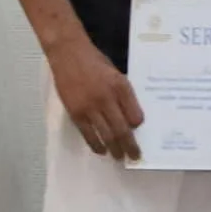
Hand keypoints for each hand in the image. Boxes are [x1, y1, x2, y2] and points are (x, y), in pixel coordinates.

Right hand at [49, 34, 142, 163]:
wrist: (69, 54)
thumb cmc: (96, 63)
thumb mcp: (117, 75)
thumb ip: (125, 95)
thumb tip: (132, 117)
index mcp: (121, 87)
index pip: (135, 115)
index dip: (138, 129)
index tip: (142, 136)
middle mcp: (107, 98)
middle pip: (121, 129)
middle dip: (130, 146)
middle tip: (135, 157)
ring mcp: (90, 107)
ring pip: (105, 134)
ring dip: (113, 149)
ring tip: (120, 158)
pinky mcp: (74, 112)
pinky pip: (87, 133)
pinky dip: (95, 144)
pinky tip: (101, 150)